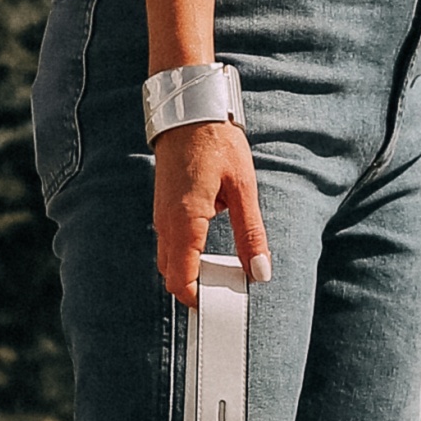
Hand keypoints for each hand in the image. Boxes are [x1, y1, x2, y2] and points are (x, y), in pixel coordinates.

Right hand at [152, 119, 270, 306]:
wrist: (190, 111)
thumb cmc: (218, 144)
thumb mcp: (243, 189)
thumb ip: (251, 234)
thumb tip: (260, 272)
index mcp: (185, 221)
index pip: (180, 279)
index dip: (197, 299)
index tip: (219, 308)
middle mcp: (166, 222)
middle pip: (170, 274)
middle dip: (193, 289)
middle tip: (223, 294)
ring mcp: (160, 213)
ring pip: (167, 258)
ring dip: (187, 272)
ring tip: (219, 275)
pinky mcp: (163, 206)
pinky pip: (168, 241)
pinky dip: (183, 254)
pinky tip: (208, 249)